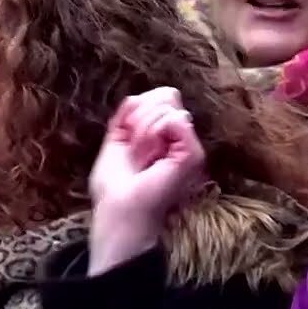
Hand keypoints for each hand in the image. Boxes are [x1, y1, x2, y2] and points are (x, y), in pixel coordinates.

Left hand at [87, 88, 206, 274]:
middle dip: (140, 117)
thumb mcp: (114, 143)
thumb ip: (125, 117)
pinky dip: (154, 131)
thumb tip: (137, 97)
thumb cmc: (115, 188)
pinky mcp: (194, 156)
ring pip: (170, 106)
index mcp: (164, 136)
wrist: (119, 213)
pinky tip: (150, 154)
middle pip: (168, 96)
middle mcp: (181, 140)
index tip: (125, 135)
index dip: (138, 108)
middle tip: (134, 149)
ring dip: (143, 128)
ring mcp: (190, 147)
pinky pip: (177, 120)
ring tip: (141, 157)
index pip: (162, 96)